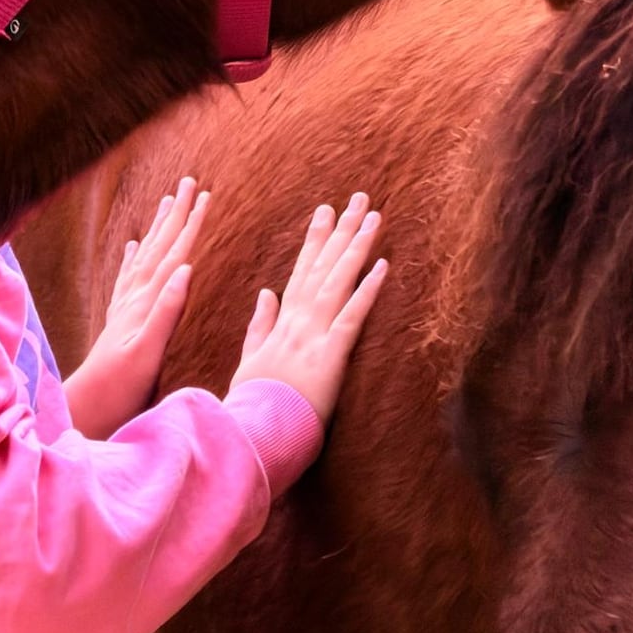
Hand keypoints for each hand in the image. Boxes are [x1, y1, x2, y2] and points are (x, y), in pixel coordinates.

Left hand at [64, 177, 209, 439]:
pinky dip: (134, 257)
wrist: (87, 405)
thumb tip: (186, 268)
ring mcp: (125, 305)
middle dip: (176, 213)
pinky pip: (129, 277)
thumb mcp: (148, 352)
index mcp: (147, 302)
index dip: (190, 224)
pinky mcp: (120, 317)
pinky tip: (135, 245)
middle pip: (160, 245)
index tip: (204, 194)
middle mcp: (135, 297)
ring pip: (146, 255)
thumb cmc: (121, 386)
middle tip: (188, 181)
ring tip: (166, 202)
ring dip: (158, 228)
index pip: (174, 254)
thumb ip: (166, 311)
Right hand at [229, 193, 386, 423]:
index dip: (316, 240)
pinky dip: (366, 291)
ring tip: (373, 218)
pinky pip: (352, 318)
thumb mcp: (250, 358)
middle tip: (358, 199)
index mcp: (282, 323)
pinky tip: (382, 267)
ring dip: (357, 247)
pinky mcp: (330, 356)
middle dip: (341, 230)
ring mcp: (314, 336)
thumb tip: (266, 292)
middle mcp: (299, 321)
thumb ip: (259, 324)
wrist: (252, 434)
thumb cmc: (253, 403)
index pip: (302, 272)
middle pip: (324, 267)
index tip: (325, 212)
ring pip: (338, 282)